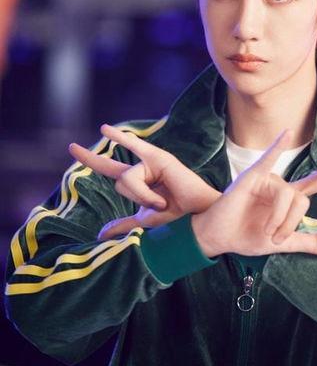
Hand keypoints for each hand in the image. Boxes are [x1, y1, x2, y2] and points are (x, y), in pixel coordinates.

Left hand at [69, 124, 220, 238]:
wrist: (196, 216)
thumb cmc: (176, 216)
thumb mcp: (144, 221)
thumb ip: (123, 224)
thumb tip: (101, 235)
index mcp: (137, 182)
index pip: (108, 169)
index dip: (91, 159)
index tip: (72, 149)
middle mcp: (141, 169)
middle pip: (116, 175)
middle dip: (94, 162)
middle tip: (70, 147)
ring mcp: (150, 162)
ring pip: (128, 179)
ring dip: (144, 196)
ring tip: (164, 201)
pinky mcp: (159, 159)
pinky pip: (136, 150)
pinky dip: (121, 139)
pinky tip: (104, 129)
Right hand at [192, 130, 316, 257]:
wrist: (220, 238)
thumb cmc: (247, 236)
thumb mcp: (283, 243)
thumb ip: (309, 242)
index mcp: (290, 199)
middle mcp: (281, 186)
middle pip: (303, 199)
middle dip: (294, 220)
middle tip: (278, 236)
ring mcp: (267, 180)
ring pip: (289, 197)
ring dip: (279, 220)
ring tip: (265, 233)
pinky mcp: (252, 178)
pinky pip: (268, 161)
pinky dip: (277, 148)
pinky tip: (285, 134)